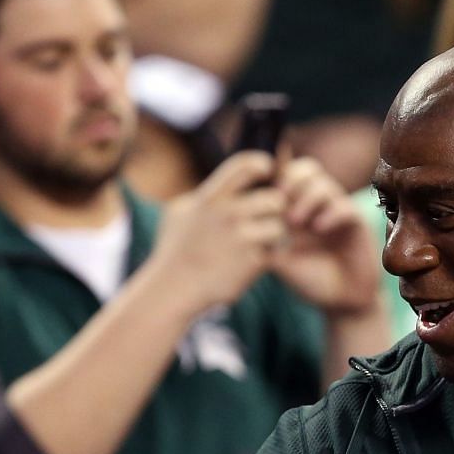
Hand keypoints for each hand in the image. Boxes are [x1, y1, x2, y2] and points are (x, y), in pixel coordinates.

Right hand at [149, 149, 287, 312]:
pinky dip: (273, 254)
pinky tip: (260, 257)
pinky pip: (277, 251)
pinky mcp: (252, 263)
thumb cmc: (173, 251)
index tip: (267, 170)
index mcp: (210, 197)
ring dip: (277, 233)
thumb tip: (217, 187)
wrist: (173, 289)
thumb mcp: (178, 213)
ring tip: (265, 239)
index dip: (262, 163)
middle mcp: (228, 214)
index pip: (245, 165)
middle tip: (270, 216)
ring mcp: (241, 239)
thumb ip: (202, 197)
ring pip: (280, 226)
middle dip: (276, 208)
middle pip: (275, 199)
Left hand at [269, 155, 381, 317]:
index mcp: (298, 207)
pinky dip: (330, 213)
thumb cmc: (310, 280)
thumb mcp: (280, 261)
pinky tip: (319, 229)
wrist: (341, 301)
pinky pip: (344, 206)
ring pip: (324, 184)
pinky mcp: (356, 223)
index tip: (264, 196)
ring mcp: (338, 211)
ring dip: (307, 198)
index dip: (276, 177)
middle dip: (292, 181)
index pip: (287, 174)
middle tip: (280, 201)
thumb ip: (266, 241)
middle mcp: (319, 204)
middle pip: (307, 168)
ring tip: (295, 223)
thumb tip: (248, 221)